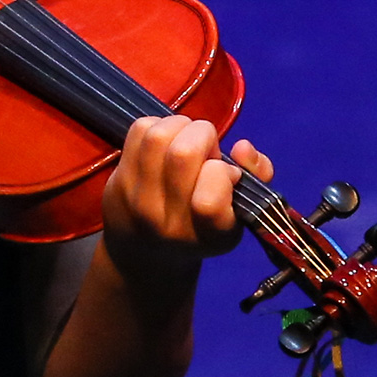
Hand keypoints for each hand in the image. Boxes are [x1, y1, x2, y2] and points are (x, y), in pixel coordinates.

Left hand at [101, 116, 272, 278]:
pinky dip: (159, 124)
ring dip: (180, 125)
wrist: (145, 252)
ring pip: (158, 137)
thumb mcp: (238, 214)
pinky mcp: (118, 180)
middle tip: (207, 148)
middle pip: (182, 154)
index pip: (210, 198)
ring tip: (187, 139)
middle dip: (204, 135)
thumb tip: (243, 147)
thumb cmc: (202, 227)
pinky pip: (140, 131)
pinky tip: (167, 141)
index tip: (226, 174)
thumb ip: (257, 178)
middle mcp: (168, 223)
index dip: (223, 172)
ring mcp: (137, 201)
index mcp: (208, 236)